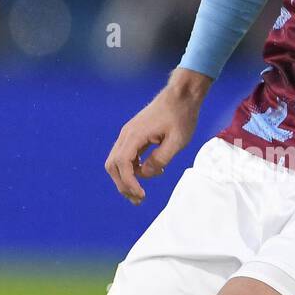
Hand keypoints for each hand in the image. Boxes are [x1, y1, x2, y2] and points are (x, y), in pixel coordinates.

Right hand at [104, 68, 210, 203]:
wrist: (181, 96)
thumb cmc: (181, 116)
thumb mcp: (177, 141)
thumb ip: (161, 159)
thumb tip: (146, 174)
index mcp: (135, 135)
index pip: (122, 164)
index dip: (129, 182)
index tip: (142, 195)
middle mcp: (127, 134)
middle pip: (113, 165)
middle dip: (123, 185)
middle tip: (138, 199)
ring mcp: (128, 134)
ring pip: (116, 161)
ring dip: (125, 178)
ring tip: (139, 193)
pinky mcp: (134, 134)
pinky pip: (125, 155)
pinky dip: (131, 168)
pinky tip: (147, 173)